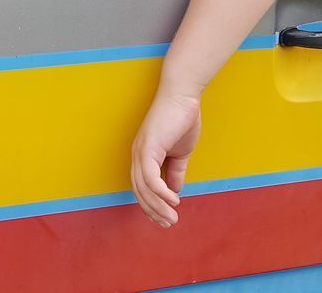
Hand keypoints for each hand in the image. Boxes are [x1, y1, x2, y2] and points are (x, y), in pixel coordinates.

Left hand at [130, 91, 201, 227]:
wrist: (183, 97)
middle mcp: (137, 155)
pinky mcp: (148, 146)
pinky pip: (150, 176)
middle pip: (139, 191)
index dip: (151, 205)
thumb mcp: (180, 154)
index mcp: (143, 156)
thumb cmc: (181, 120)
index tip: (164, 219)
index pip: (142, 187)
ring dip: (158, 206)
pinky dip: (160, 191)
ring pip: (144, 187)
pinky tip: (172, 200)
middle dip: (154, 211)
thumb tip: (174, 191)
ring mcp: (141, 150)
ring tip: (172, 217)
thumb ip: (175, 172)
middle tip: (169, 224)